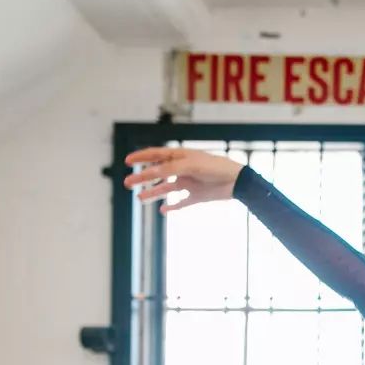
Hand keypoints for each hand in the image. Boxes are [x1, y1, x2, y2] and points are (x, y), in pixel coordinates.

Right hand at [123, 147, 244, 212]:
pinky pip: (181, 202)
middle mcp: (182, 169)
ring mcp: (189, 183)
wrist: (236, 181)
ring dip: (153, 193)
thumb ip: (169, 168)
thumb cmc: (214, 167)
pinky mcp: (197, 196)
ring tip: (140, 199)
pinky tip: (162, 210)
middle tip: (127, 183)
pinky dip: (172, 206)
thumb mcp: (189, 165)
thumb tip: (150, 172)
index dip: (141, 157)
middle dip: (142, 178)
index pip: (156, 155)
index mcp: (180, 157)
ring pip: (166, 188)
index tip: (127, 161)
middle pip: (157, 173)